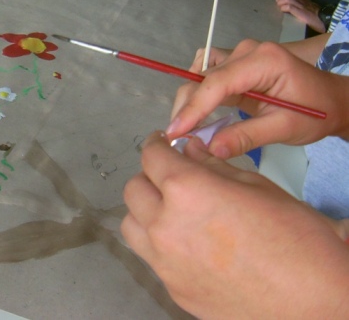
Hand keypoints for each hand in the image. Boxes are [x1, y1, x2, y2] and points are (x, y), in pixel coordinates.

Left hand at [121, 131, 348, 317]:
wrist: (313, 302)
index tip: (161, 144)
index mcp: (186, 191)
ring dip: (146, 211)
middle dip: (150, 177)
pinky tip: (187, 243)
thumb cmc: (297, 241)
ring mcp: (164, 262)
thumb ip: (213, 165)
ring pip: (132, 225)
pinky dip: (159, 243)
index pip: (151, 156)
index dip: (156, 145)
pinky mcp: (172, 288)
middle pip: (133, 189)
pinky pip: (150, 257)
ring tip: (172, 211)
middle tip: (172, 176)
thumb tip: (190, 150)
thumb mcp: (257, 186)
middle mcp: (165, 226)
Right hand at [168, 39, 348, 157]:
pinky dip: (198, 96)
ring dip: (190, 99)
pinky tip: (198, 117)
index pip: (218, 82)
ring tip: (186, 127)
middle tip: (176, 136)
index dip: (194, 107)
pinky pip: (208, 77)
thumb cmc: (317, 112)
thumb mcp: (285, 128)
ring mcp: (240, 56)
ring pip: (200, 74)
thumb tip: (211, 149)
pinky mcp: (236, 66)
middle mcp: (247, 51)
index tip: (176, 131)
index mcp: (264, 60)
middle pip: (204, 77)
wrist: (332, 101)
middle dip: (187, 106)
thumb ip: (247, 137)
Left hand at [275, 0, 324, 32]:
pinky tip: (283, 11)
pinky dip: (284, 8)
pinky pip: (289, 7)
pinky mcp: (301, 11)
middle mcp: (301, 0)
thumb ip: (301, 6)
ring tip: (280, 8)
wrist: (325, 19)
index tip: (279, 1)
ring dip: (280, 3)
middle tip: (278, 4)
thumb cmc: (317, 16)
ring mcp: (301, 5)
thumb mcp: (308, 8)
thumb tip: (290, 8)